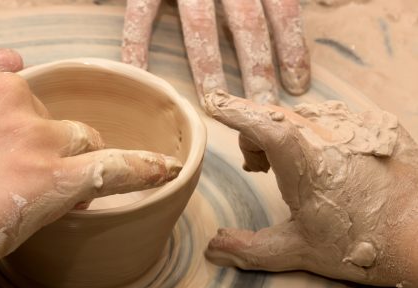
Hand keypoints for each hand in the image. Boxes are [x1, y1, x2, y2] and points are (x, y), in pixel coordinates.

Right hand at [0, 49, 181, 287]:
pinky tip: (166, 169)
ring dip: (70, 161)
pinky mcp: (53, 178)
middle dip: (37, 143)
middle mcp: (6, 92)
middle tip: (5, 179)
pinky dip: (143, 168)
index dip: (14, 115)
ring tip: (41, 190)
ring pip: (79, 139)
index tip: (9, 135)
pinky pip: (114, 168)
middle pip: (47, 114)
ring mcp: (33, 134)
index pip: (10, 79)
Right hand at [121, 0, 309, 105]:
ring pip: (200, 26)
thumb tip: (320, 5)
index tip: (297, 85)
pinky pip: (141, 15)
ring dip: (208, 67)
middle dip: (256, 70)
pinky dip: (137, 44)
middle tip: (261, 107)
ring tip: (214, 102)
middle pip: (247, 25)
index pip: (282, 10)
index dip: (291, 48)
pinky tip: (141, 74)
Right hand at [204, 90, 417, 287]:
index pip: (261, 125)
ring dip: (286, 133)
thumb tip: (215, 248)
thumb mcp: (301, 250)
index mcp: (304, 163)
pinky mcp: (378, 125)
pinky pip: (333, 117)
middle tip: (259, 169)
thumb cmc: (366, 245)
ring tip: (298, 168)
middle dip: (256, 137)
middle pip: (275, 118)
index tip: (213, 103)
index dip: (234, 112)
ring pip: (303, 114)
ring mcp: (356, 126)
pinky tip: (332, 162)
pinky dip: (318, 132)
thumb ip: (251, 248)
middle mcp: (329, 135)